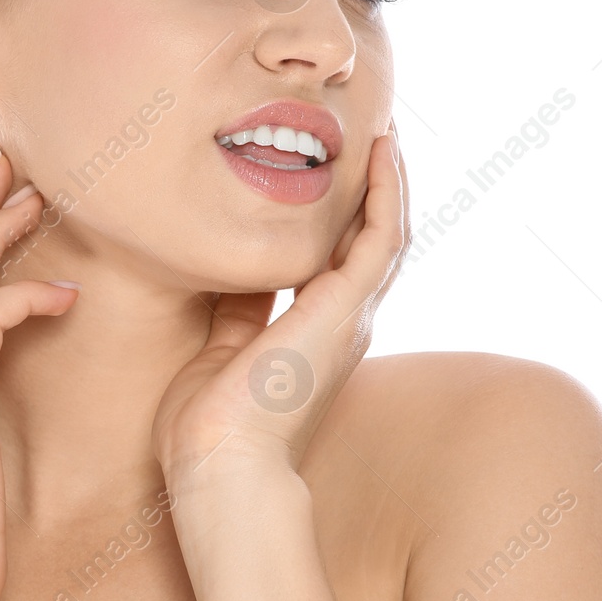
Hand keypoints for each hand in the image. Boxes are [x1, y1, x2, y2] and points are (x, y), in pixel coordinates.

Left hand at [150, 125, 410, 498]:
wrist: (220, 466)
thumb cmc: (209, 426)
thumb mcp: (221, 349)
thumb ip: (236, 311)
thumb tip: (231, 273)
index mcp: (318, 334)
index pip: (343, 262)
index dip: (346, 215)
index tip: (338, 172)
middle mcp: (346, 323)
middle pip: (376, 241)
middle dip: (377, 190)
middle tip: (377, 138)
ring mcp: (352, 315)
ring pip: (390, 233)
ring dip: (392, 181)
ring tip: (388, 134)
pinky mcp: (347, 308)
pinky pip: (382, 237)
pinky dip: (387, 192)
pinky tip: (383, 154)